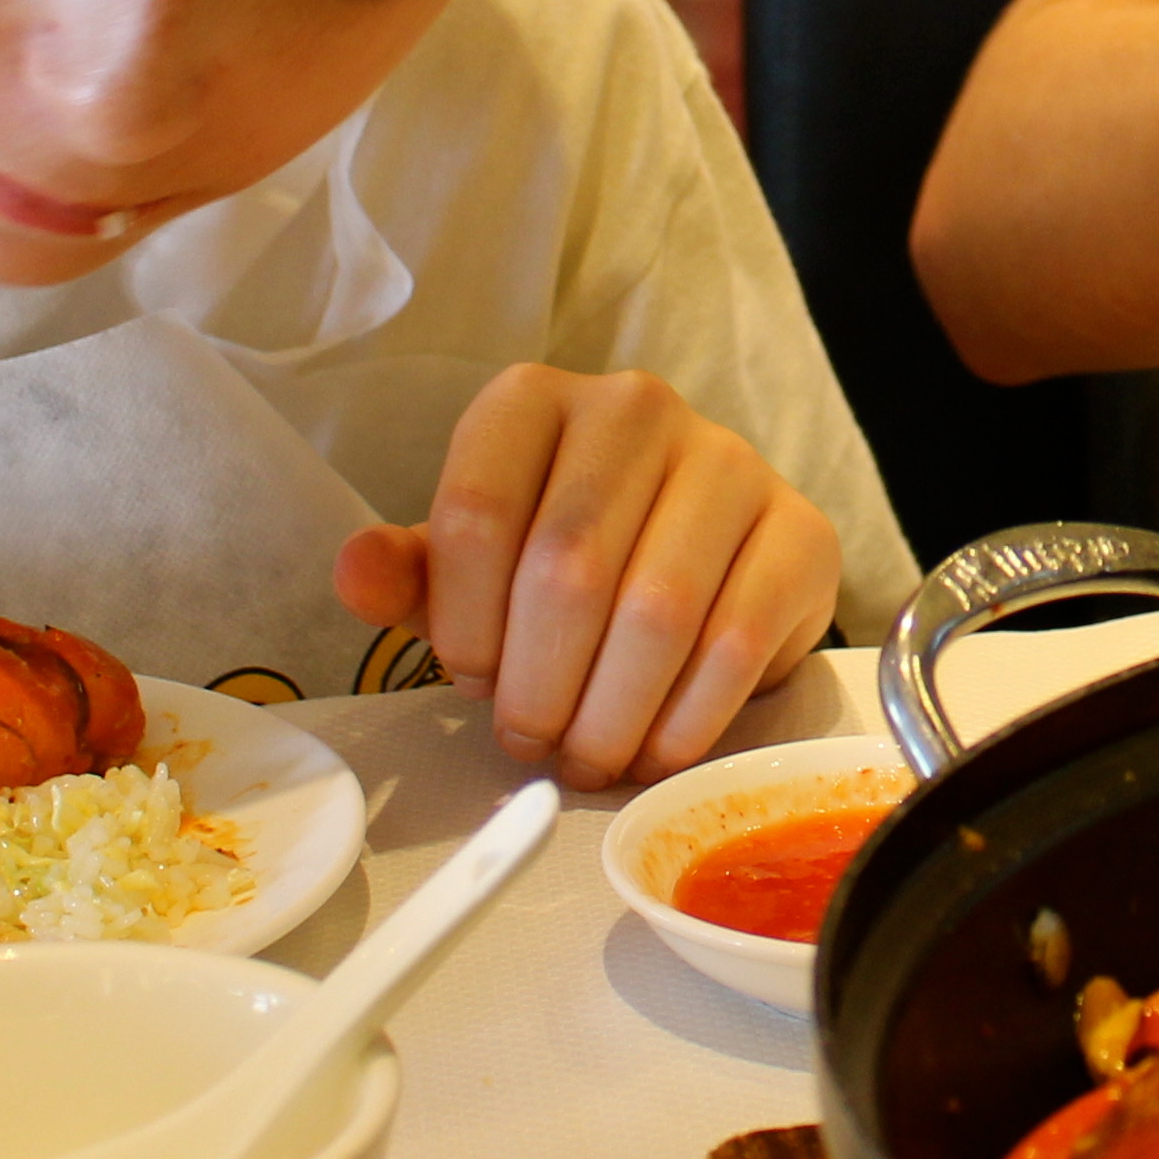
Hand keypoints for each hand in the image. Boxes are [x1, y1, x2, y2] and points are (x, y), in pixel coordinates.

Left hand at [329, 366, 838, 788]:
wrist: (702, 553)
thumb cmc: (564, 558)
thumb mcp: (471, 566)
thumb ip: (409, 573)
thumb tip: (356, 572)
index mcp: (534, 402)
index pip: (478, 512)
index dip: (465, 625)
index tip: (471, 683)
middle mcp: (635, 408)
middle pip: (569, 567)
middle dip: (540, 684)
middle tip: (531, 744)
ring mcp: (730, 461)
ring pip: (658, 610)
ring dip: (612, 712)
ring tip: (589, 757)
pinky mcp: (802, 529)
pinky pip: (740, 639)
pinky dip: (688, 718)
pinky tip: (656, 749)